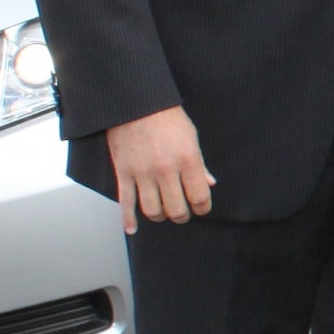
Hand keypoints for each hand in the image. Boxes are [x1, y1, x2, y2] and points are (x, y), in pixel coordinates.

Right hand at [105, 105, 212, 232]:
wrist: (135, 103)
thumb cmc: (167, 118)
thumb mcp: (191, 138)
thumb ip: (200, 164)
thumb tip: (209, 184)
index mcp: (188, 160)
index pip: (199, 197)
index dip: (203, 208)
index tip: (202, 208)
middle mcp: (166, 170)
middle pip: (176, 209)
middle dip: (182, 216)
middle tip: (183, 214)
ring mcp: (143, 173)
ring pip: (152, 211)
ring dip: (159, 217)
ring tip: (164, 214)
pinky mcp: (124, 173)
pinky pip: (125, 203)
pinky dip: (128, 219)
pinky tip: (132, 229)